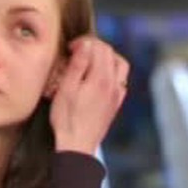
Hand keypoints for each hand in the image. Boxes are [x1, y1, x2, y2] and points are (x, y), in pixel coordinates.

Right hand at [49, 36, 129, 155]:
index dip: (83, 42)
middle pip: (110, 53)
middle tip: (76, 52)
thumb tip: (86, 44)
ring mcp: (117, 94)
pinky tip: (99, 77)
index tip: (70, 49)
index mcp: (100, 78)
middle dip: (94, 47)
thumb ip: (78, 65)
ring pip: (120, 64)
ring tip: (90, 60)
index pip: (99, 47)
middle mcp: (113, 83)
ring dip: (106, 57)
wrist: (78, 145)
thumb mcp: (66, 89)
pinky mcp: (116, 103)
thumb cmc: (67, 119)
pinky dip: (112, 72)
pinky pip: (121, 79)